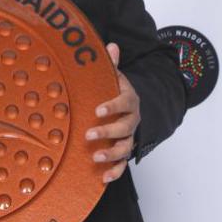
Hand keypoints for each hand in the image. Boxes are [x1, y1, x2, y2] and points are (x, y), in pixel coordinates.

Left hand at [86, 43, 140, 182]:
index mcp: (129, 100)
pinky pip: (124, 164)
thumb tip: (110, 44)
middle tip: (89, 134)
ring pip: (125, 147)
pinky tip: (103, 178)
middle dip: (108, 132)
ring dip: (112, 154)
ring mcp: (129, 137)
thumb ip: (112, 63)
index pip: (124, 103)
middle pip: (125, 128)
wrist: (130, 107)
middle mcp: (132, 120)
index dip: (113, 106)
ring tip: (96, 157)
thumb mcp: (114, 76)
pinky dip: (115, 172)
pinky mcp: (124, 150)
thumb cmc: (116, 90)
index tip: (98, 110)